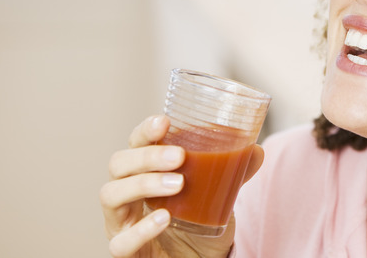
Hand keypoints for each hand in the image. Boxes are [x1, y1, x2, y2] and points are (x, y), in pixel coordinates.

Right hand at [100, 115, 263, 257]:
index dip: (145, 131)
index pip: (135, 144)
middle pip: (119, 164)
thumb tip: (256, 150)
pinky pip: (120, 241)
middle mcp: (126, 194)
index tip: (165, 121)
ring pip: (111, 195)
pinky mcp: (125, 250)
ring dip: (143, 184)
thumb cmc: (196, 224)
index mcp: (144, 172)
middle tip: (179, 156)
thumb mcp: (216, 195)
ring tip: (178, 184)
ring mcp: (121, 222)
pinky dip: (141, 228)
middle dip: (147, 156)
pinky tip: (163, 218)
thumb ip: (232, 172)